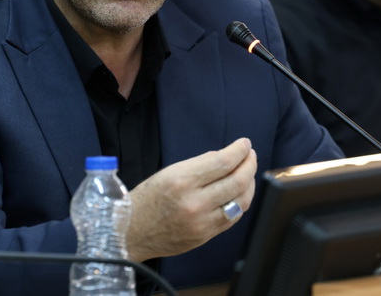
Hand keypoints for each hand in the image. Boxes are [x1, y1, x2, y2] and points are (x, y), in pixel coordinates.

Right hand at [126, 137, 256, 261]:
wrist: (131, 232)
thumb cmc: (146, 199)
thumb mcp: (167, 172)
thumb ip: (198, 165)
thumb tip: (224, 158)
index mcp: (182, 180)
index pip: (223, 162)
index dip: (239, 151)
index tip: (244, 144)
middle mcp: (194, 202)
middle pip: (237, 181)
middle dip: (249, 164)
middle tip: (250, 156)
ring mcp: (202, 222)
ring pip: (241, 201)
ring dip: (249, 184)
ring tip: (247, 174)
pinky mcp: (205, 237)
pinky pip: (232, 218)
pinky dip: (239, 203)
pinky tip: (238, 194)